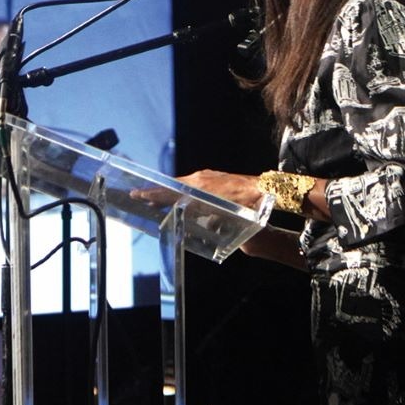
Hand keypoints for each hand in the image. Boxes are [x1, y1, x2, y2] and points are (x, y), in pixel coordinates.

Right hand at [131, 170, 263, 209]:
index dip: (155, 193)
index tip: (138, 194)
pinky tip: (177, 197)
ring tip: (152, 198)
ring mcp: (207, 176)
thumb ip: (211, 222)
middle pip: (173, 185)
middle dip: (156, 191)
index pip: (173, 190)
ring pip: (181, 184)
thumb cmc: (249, 205)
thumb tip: (196, 228)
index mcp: (202, 187)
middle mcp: (201, 178)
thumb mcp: (228, 217)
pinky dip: (180, 189)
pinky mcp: (212, 176)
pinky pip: (191, 183)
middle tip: (137, 195)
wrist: (267, 191)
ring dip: (168, 191)